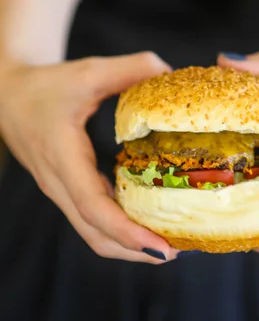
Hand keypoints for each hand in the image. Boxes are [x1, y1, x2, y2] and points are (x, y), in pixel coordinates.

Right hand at [0, 52, 177, 262]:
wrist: (7, 96)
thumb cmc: (45, 86)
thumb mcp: (86, 72)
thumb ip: (129, 69)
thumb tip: (169, 71)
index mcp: (63, 158)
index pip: (94, 208)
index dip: (128, 232)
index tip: (161, 247)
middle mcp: (60, 184)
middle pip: (96, 235)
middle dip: (136, 251)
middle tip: (179, 252)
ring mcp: (62, 191)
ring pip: (93, 233)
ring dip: (128, 245)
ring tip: (169, 243)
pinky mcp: (67, 190)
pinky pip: (93, 220)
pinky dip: (120, 229)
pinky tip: (146, 221)